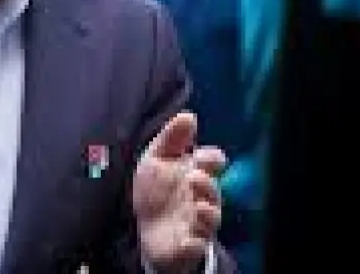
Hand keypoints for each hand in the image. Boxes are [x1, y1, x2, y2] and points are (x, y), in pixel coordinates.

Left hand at [132, 111, 225, 273]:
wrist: (146, 230)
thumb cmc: (155, 191)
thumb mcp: (155, 159)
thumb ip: (171, 138)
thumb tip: (189, 115)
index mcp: (194, 172)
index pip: (212, 162)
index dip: (212, 158)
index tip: (202, 156)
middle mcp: (201, 197)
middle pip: (213, 189)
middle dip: (206, 183)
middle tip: (193, 177)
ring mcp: (197, 221)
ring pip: (211, 217)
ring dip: (206, 211)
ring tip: (196, 205)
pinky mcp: (190, 245)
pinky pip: (198, 245)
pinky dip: (195, 241)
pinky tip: (188, 237)